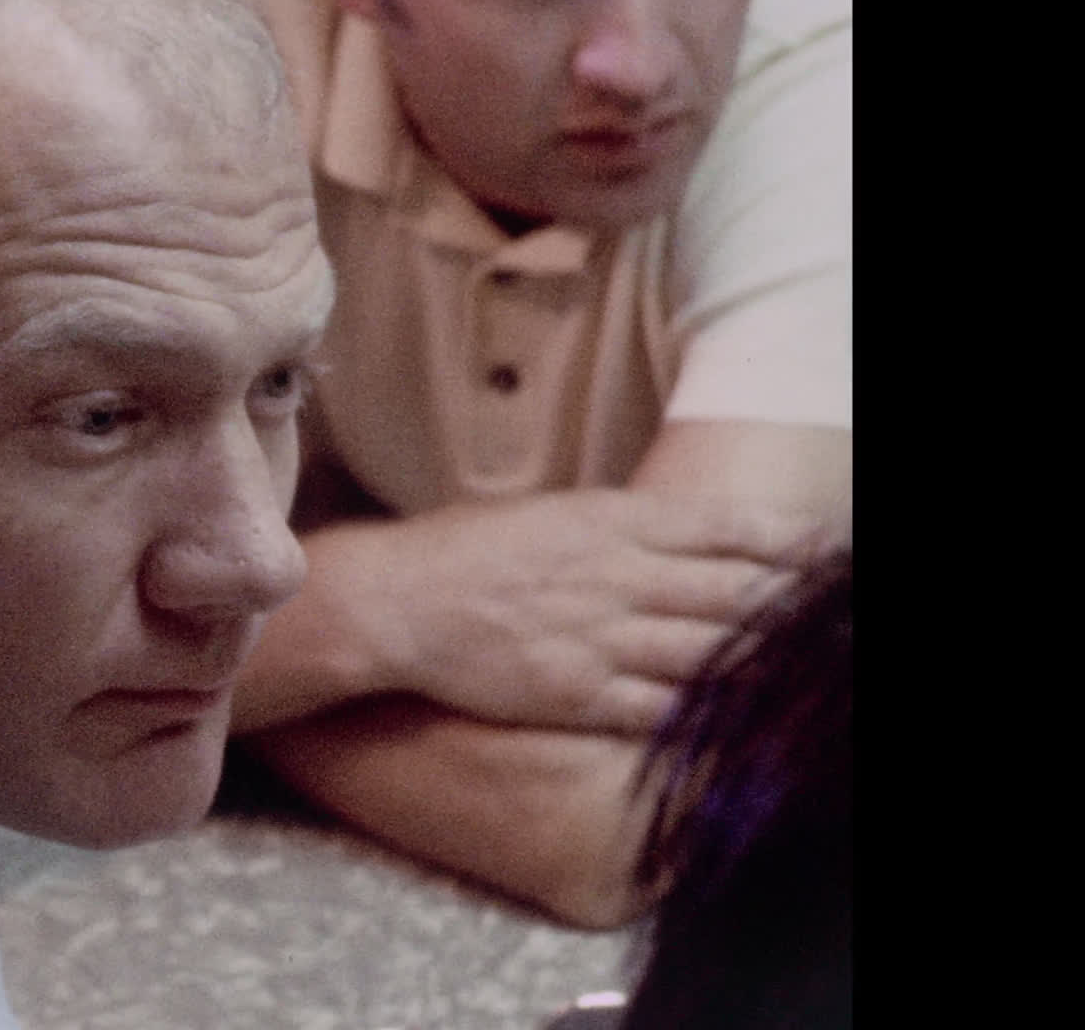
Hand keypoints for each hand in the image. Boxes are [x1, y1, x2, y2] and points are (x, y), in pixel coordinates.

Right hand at [298, 488, 816, 734]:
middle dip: (797, 604)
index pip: (722, 529)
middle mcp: (618, 578)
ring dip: (770, 663)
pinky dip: (712, 716)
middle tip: (840, 612)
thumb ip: (610, 527)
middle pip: (733, 591)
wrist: (396, 601)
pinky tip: (748, 722)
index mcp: (611, 524)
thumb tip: (662, 534)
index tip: (826, 550)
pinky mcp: (579, 692)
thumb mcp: (546, 515)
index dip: (784, 541)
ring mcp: (601, 638)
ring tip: (817, 670)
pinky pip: (662, 709)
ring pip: (711, 652)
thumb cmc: (461, 552)